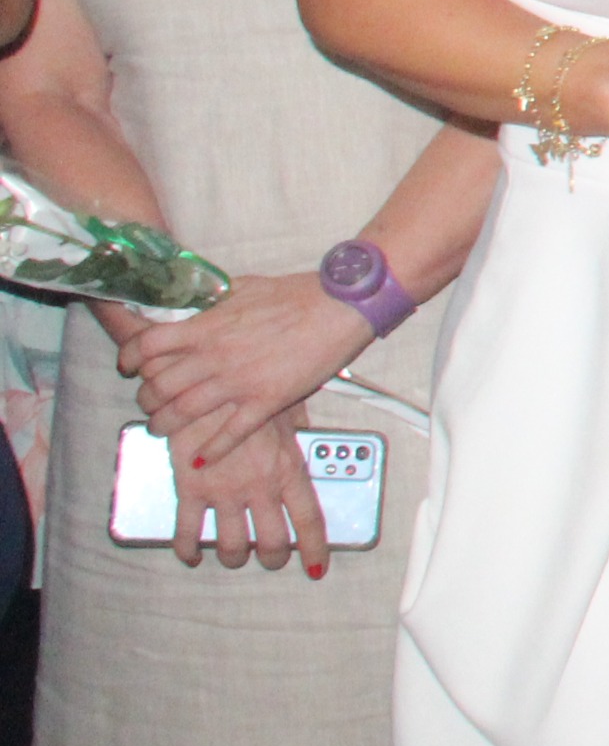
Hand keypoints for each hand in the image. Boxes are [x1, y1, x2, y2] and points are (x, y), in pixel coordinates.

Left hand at [122, 270, 373, 467]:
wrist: (342, 306)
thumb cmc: (297, 293)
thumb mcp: (243, 287)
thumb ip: (212, 302)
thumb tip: (194, 305)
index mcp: (206, 326)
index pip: (147, 346)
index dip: (130, 358)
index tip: (129, 366)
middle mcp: (214, 357)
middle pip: (158, 386)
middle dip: (145, 399)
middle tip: (148, 403)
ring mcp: (238, 382)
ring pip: (183, 413)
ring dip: (164, 425)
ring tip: (161, 428)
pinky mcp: (266, 402)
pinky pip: (229, 433)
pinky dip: (211, 450)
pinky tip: (201, 458)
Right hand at [170, 398, 326, 575]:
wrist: (206, 385)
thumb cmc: (249, 394)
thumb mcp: (286, 410)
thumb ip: (298, 432)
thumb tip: (311, 438)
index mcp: (288, 469)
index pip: (308, 520)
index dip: (315, 549)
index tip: (316, 567)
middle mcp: (259, 487)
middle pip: (273, 542)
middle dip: (273, 558)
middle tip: (271, 559)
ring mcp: (224, 492)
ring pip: (233, 546)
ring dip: (235, 557)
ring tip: (235, 556)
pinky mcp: (191, 490)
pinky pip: (187, 533)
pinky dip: (188, 550)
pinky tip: (191, 554)